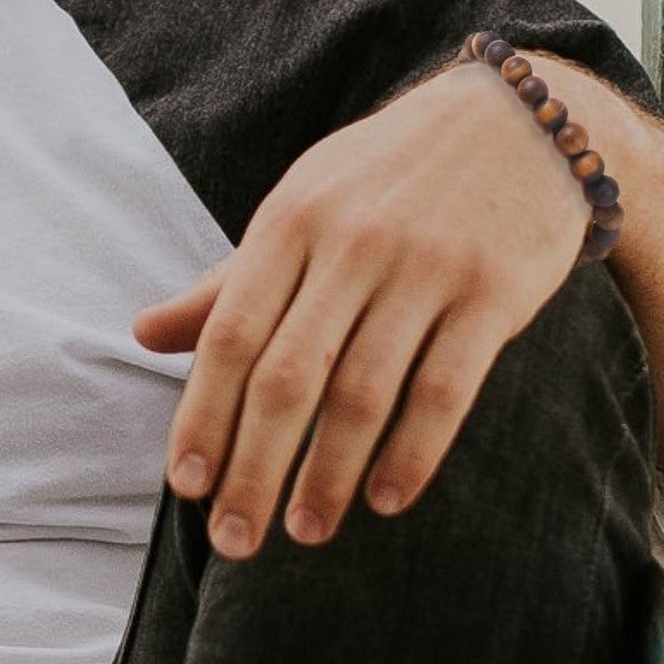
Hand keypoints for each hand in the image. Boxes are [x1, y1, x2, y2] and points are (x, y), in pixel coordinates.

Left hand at [133, 58, 597, 558]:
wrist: (520, 122)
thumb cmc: (386, 178)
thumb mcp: (299, 207)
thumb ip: (227, 281)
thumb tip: (143, 335)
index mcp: (288, 223)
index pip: (230, 337)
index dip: (203, 417)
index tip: (187, 488)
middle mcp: (350, 244)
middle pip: (287, 378)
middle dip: (254, 469)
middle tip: (235, 542)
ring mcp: (424, 267)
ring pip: (363, 394)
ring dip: (329, 476)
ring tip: (306, 531)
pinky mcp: (494, 292)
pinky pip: (445, 390)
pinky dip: (412, 454)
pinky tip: (385, 499)